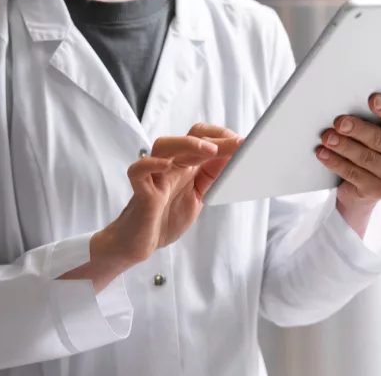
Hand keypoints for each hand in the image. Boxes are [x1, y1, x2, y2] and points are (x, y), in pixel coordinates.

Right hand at [98, 124, 241, 264]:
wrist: (139, 243)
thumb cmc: (166, 217)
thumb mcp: (198, 196)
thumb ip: (212, 177)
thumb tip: (234, 158)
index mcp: (184, 165)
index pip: (201, 137)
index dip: (221, 137)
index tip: (243, 143)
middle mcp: (170, 166)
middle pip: (189, 140)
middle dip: (216, 140)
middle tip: (239, 144)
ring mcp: (154, 177)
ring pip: (164, 146)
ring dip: (187, 144)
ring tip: (210, 150)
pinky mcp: (141, 192)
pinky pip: (138, 171)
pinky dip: (150, 164)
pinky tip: (166, 165)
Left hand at [316, 93, 380, 233]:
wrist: (364, 187)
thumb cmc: (374, 149)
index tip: (371, 100)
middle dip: (358, 130)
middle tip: (339, 122)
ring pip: (366, 158)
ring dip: (343, 146)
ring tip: (326, 137)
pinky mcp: (377, 191)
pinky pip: (353, 174)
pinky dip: (336, 162)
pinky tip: (323, 153)